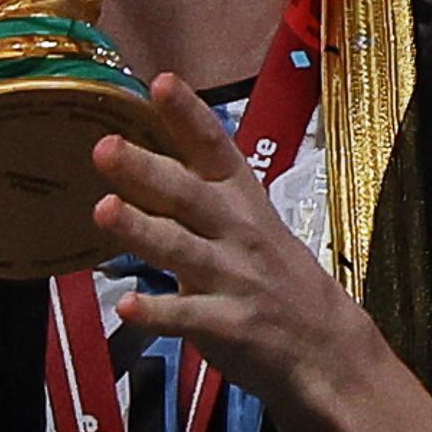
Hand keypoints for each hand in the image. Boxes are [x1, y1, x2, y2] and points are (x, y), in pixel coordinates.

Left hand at [91, 73, 378, 427]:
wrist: (328, 349)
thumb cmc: (278, 280)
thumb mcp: (252, 227)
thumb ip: (200, 199)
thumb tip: (140, 165)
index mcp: (244, 202)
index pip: (215, 149)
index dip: (188, 116)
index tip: (161, 82)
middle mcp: (239, 233)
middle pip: (189, 195)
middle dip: (147, 170)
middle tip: (105, 147)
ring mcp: (236, 279)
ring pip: (182, 250)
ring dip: (141, 230)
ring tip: (103, 210)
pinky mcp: (231, 326)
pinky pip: (188, 317)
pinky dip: (157, 313)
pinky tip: (125, 307)